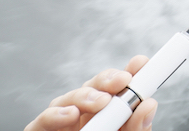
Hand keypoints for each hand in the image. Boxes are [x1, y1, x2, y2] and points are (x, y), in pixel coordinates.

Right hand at [25, 55, 157, 130]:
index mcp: (106, 120)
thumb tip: (148, 104)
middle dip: (107, 80)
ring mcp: (59, 127)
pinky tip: (71, 115)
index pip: (117, 92)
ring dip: (85, 95)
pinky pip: (40, 122)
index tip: (142, 64)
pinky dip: (55, 115)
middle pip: (92, 90)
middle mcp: (82, 120)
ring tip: (101, 100)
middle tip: (123, 82)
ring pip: (67, 100)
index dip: (129, 74)